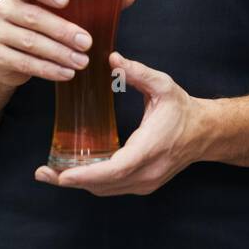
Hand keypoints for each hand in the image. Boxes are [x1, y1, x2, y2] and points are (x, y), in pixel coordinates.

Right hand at [0, 0, 135, 87]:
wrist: (7, 52)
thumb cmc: (41, 22)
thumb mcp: (60, 9)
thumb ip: (92, 0)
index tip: (66, 0)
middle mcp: (3, 6)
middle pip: (33, 17)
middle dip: (62, 30)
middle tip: (87, 42)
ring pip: (30, 42)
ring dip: (59, 53)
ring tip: (82, 61)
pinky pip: (24, 63)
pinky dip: (48, 69)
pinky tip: (66, 73)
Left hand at [34, 52, 206, 195]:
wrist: (205, 132)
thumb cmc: (183, 109)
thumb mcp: (163, 86)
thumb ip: (138, 72)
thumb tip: (113, 58)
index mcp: (150, 148)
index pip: (115, 169)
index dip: (86, 174)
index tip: (62, 175)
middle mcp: (147, 172)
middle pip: (104, 185)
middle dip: (71, 181)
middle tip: (43, 173)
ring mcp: (146, 182)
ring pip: (106, 190)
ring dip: (79, 184)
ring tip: (52, 174)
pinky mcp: (144, 184)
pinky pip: (113, 188)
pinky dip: (93, 182)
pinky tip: (76, 172)